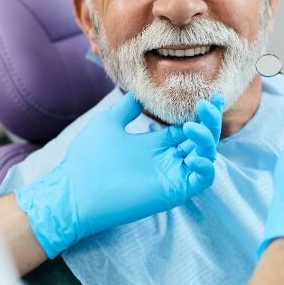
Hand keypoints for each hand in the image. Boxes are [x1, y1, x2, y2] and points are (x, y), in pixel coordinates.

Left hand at [16, 93, 223, 257]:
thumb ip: (127, 108)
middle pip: (201, 139)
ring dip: (206, 140)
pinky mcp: (172, 191)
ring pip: (205, 157)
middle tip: (208, 104)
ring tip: (191, 127)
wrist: (74, 190)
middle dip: (210, 121)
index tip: (210, 97)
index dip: (202, 113)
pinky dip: (205, 167)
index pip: (188, 127)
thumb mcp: (108, 123)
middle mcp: (167, 159)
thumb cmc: (87, 159)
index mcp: (156, 144)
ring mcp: (172, 175)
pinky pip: (201, 181)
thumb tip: (139, 93)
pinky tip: (194, 156)